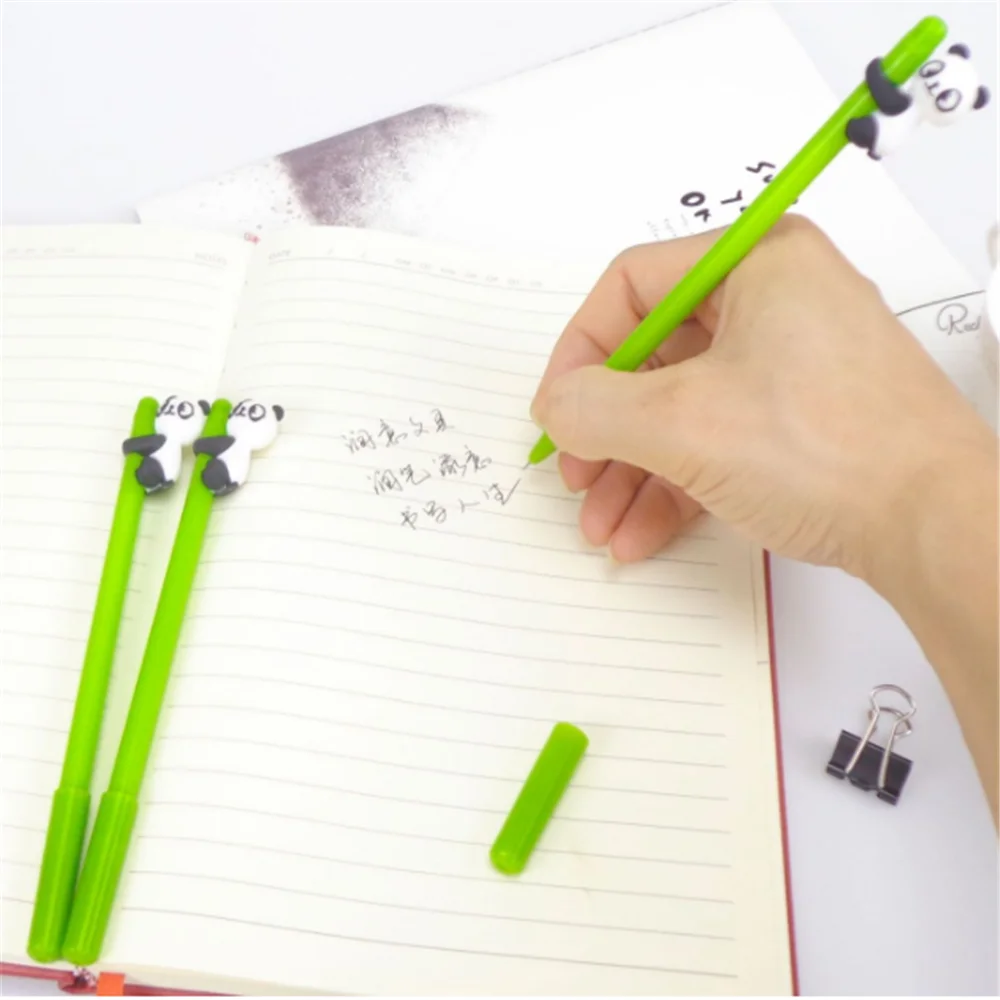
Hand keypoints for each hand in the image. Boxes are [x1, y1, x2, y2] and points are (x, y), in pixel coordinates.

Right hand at [531, 215, 992, 589]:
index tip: (555, 413)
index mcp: (755, 262)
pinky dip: (676, 484)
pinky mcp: (805, 418)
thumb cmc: (827, 450)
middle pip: (654, 356)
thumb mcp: (681, 423)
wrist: (935, 527)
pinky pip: (718, 439)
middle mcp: (778, 300)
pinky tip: (642, 533)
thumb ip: (594, 407)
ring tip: (603, 527)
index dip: (578, 353)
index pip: (629, 287)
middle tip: (576, 477)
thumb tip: (556, 407)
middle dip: (605, 430)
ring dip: (633, 470)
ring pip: (683, 407)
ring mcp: (795, 362)